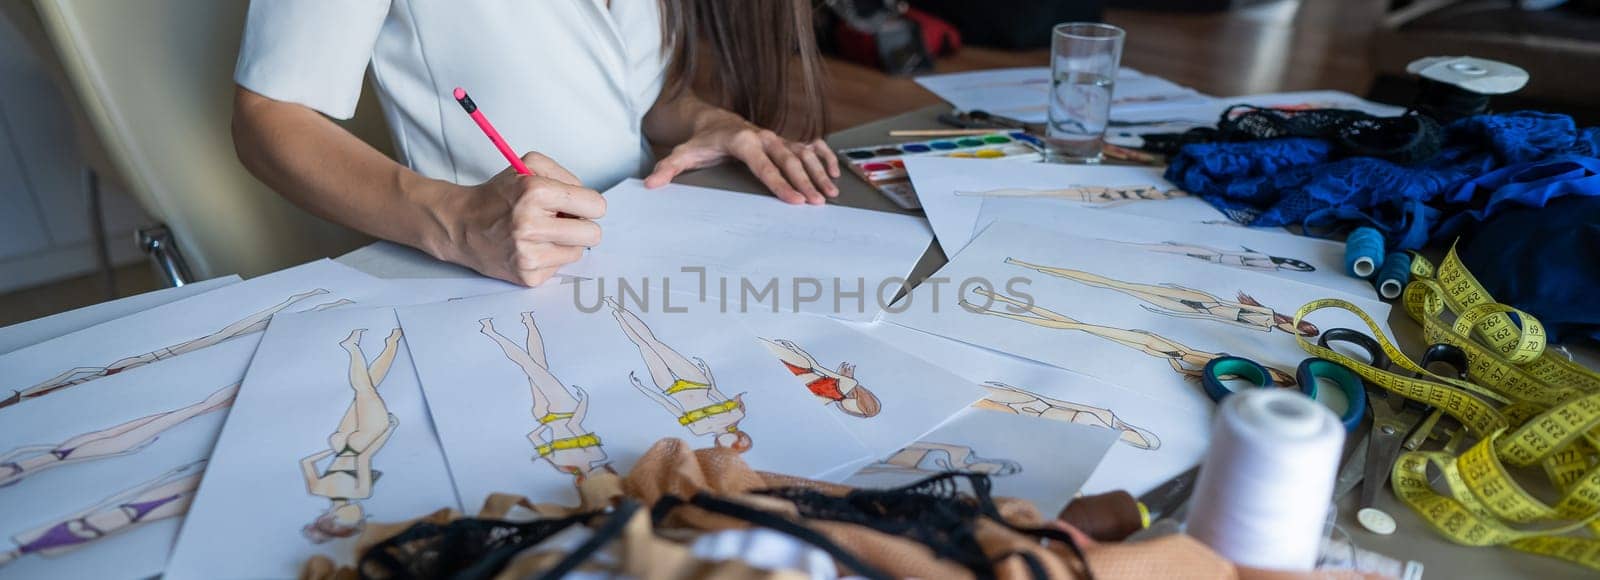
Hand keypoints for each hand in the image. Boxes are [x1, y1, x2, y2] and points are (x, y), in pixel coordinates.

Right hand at [429, 152, 604, 285]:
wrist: (461, 226)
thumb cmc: (498, 196)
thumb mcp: (528, 165)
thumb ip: (566, 176)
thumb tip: (590, 204)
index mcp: (535, 193)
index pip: (596, 206)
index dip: (588, 204)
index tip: (575, 205)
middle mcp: (530, 226)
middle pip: (593, 234)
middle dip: (582, 226)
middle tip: (561, 220)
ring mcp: (528, 255)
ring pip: (578, 252)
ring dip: (565, 242)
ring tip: (541, 233)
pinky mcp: (527, 276)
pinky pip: (560, 267)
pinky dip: (549, 257)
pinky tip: (530, 247)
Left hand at [644, 116, 840, 204]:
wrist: (714, 122)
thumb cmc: (701, 142)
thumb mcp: (682, 154)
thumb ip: (668, 169)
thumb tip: (651, 184)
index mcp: (743, 141)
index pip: (764, 166)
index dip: (780, 184)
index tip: (794, 201)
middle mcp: (764, 137)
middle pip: (789, 160)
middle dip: (805, 182)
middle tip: (818, 203)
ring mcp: (777, 138)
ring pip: (803, 153)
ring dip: (818, 173)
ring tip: (831, 194)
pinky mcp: (785, 141)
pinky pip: (810, 146)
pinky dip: (824, 158)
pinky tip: (835, 175)